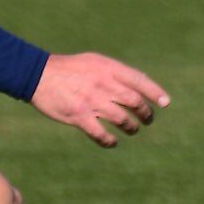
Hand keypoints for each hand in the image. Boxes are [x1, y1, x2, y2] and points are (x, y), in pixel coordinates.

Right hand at [31, 53, 171, 146]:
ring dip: (131, 127)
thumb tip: (135, 84)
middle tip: (148, 119)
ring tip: (132, 130)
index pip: (140, 81)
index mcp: (110, 69)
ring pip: (122, 119)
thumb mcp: (95, 61)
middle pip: (135, 102)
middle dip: (145, 113)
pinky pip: (100, 134)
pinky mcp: (79, 117)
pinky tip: (112, 142)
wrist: (38, 74)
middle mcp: (104, 85)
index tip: (165, 103)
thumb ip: (115, 72)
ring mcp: (92, 102)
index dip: (156, 93)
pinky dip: (109, 140)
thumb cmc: (70, 68)